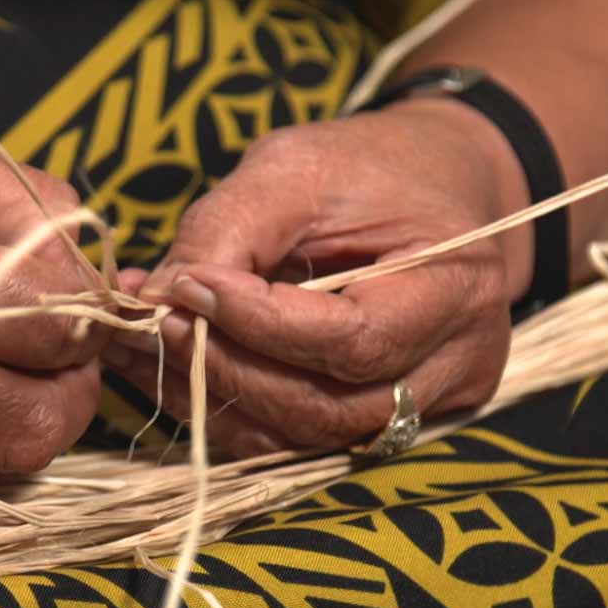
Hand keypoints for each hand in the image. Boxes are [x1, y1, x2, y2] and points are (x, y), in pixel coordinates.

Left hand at [106, 98, 532, 455]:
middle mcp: (457, 365)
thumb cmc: (371, 168)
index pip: (351, 339)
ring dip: (216, 398)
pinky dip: (232, 411)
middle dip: (226, 367)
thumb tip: (157, 295)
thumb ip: (230, 228)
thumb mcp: (298, 167)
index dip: (257, 324)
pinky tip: (179, 369)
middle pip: (327, 408)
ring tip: (150, 346)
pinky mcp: (394, 424)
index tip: (184, 286)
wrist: (438, 186)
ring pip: (306, 439)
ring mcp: (431, 406)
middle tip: (154, 320)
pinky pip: (302, 440)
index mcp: (454, 290)